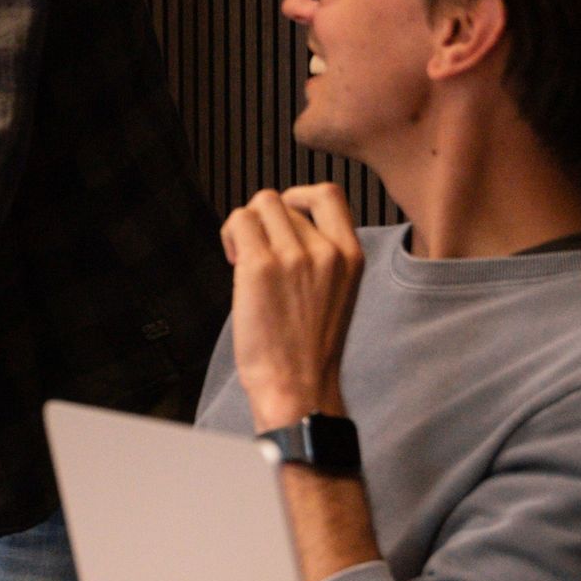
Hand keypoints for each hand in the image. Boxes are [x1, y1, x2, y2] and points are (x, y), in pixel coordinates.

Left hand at [223, 184, 362, 426]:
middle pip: (282, 200)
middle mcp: (326, 251)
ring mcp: (294, 256)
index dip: (299, 196)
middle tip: (257, 254)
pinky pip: (238, 221)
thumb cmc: (307, 347)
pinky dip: (230, 235)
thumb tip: (282, 222)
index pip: (329, 194)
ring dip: (244, 226)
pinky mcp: (261, 266)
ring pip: (258, 205)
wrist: (297, 386)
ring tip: (244, 259)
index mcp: (351, 255)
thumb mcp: (335, 291)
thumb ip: (319, 254)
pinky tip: (235, 264)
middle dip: (263, 222)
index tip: (284, 219)